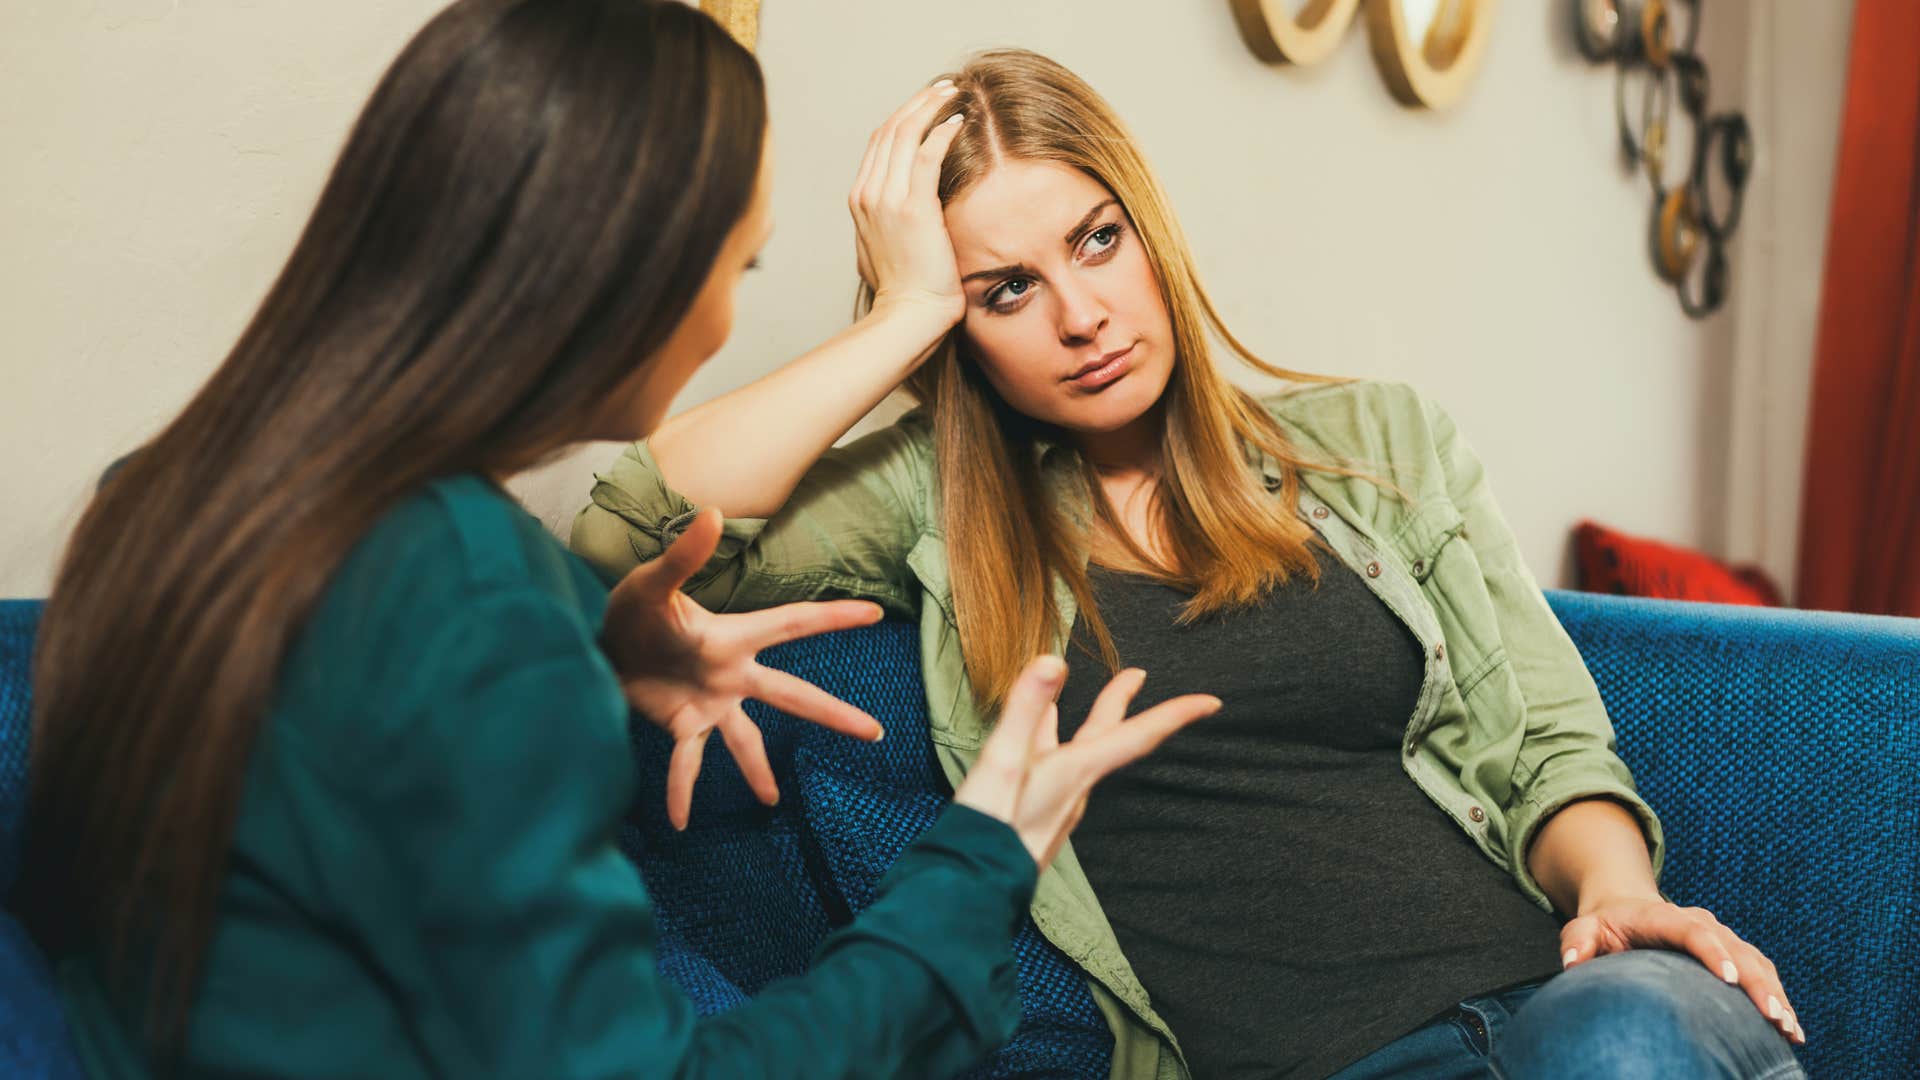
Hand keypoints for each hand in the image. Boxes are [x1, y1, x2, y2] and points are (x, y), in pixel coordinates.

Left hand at [602, 508, 885, 829]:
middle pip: (793, 695)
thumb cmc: (628, 607)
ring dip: (759, 770)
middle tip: (874, 732)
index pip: (792, 624)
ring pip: (747, 740)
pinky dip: (683, 791)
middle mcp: (732, 674)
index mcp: (733, 638)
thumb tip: (712, 512)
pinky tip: (680, 823)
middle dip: (833, 713)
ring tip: (771, 801)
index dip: (832, 618)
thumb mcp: (652, 583)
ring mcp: (710, 703)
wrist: (594, 642)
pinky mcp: (682, 725)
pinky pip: (688, 763)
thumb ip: (684, 555)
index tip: (873, 613)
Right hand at [849, 80, 967, 329]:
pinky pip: (925, 154)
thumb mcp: (887, 248)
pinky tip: (959, 121)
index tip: (929, 104)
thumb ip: (890, 222)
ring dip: (931, 106)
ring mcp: (885, 199)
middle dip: (918, 102)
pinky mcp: (912, 207)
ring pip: (904, 133)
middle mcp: (867, 193)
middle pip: (889, 129)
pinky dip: (941, 131)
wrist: (908, 317)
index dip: (905, 116)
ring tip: (955, 93)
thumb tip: (905, 211)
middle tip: (945, 87)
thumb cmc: (905, 292)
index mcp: (860, 200)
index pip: (880, 142)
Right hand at [955, 659, 1218, 869]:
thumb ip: (1025, 711)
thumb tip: (1053, 660)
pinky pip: (1052, 767)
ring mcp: (1056, 805)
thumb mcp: (1002, 763)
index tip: (1212, 702)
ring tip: (1078, 696)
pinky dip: (1049, 741)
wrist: (970, 894)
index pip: (1136, 735)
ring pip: (1077, 750)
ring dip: (1086, 720)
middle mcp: (1074, 789)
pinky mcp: (1036, 816)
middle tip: (1139, 674)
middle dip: (1122, 703)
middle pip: (1109, 738)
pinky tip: (1036, 741)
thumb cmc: (987, 834)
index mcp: (1075, 772)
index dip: (1175, 714)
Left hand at [1560, 896, 1805, 1045]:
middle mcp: (1702, 923)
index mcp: (1666, 917)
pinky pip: (1762, 973)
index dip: (1713, 952)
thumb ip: (1577, 942)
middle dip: (1758, 983)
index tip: (1730, 978)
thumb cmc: (1604, 924)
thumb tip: (1571, 962)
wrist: (1625, 907)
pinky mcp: (1735, 952)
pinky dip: (1778, 997)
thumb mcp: (1582, 927)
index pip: (1694, 931)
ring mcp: (1722, 937)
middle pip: (1738, 950)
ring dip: (1776, 995)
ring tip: (1790, 1030)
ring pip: (1758, 963)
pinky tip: (1790, 1029)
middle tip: (1773, 1016)